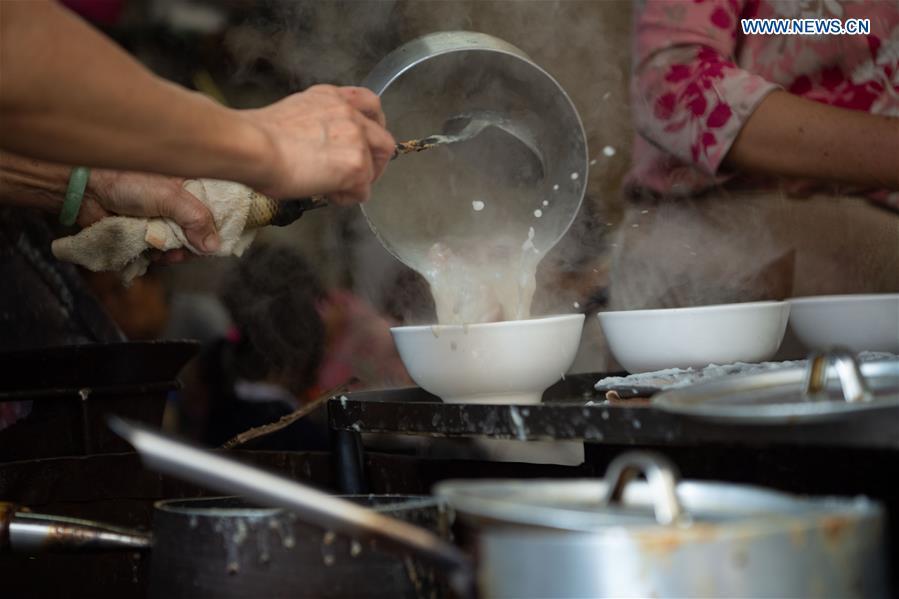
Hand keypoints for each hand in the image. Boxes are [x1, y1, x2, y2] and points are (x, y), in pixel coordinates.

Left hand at [80, 170, 219, 257]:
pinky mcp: (147, 234)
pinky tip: (154, 254)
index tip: (219, 241)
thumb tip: (214, 247)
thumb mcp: (169, 197)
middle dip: (195, 244)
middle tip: (187, 249)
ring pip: (183, 245)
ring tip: (166, 253)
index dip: (220, 226)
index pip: (217, 209)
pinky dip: (160, 256)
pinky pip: (162, 252)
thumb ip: (195, 219)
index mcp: (190, 187)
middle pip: (201, 232)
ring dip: (176, 253)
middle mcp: (180, 205)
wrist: (86, 190)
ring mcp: (163, 220)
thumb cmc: (128, 183)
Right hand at [243, 85, 394, 204]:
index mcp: (331, 97)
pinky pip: (363, 190)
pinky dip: (348, 198)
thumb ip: (314, 124)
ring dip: (361, 181)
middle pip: (383, 138)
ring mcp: (356, 138)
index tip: (365, 140)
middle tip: (360, 175)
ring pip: (376, 166)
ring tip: (338, 190)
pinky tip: (330, 196)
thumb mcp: (292, 115)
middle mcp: (348, 113)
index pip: (368, 104)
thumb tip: (314, 146)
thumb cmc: (255, 136)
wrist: (252, 146)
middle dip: (376, 160)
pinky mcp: (356, 165)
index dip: (371, 126)